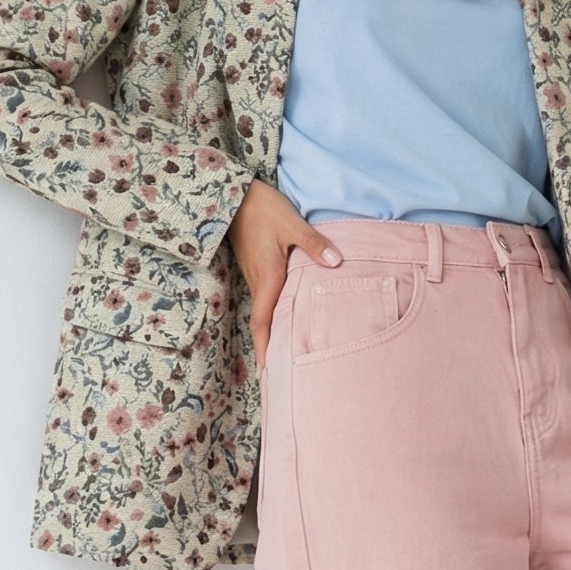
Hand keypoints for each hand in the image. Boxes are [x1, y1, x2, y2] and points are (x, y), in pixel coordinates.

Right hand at [231, 179, 342, 371]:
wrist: (234, 193)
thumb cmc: (262, 208)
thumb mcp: (291, 223)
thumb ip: (314, 244)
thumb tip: (336, 262)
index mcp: (267, 278)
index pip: (264, 323)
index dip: (266, 349)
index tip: (268, 375)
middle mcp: (259, 282)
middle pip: (263, 324)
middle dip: (268, 351)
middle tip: (277, 376)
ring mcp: (255, 275)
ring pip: (264, 312)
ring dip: (270, 334)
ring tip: (282, 355)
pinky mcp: (257, 267)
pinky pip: (265, 298)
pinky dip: (272, 315)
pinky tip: (283, 318)